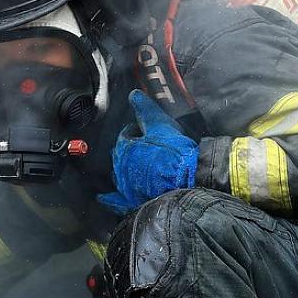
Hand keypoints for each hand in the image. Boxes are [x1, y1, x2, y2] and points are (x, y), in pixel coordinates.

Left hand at [97, 90, 197, 214]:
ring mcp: (127, 188)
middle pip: (121, 155)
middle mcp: (122, 169)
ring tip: (141, 166)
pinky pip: (117, 201)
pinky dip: (111, 199)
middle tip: (147, 147)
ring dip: (127, 169)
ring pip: (121, 175)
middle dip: (132, 149)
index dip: (137, 130)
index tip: (147, 131)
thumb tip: (134, 95)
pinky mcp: (134, 202)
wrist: (192, 182)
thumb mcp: (161, 125)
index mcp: (125, 149)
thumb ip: (146, 110)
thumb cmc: (177, 155)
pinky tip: (105, 198)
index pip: (126, 135)